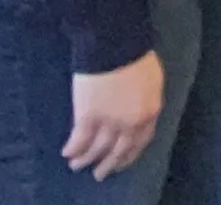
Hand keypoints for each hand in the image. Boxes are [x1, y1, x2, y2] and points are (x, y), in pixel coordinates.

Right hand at [64, 52, 162, 179]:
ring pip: (98, 148)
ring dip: (86, 159)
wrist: (115, 45)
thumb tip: (137, 112)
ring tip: (77, 166)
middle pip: (120, 150)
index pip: (141, 141)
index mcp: (150, 111)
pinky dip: (74, 148)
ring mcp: (110, 120)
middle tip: (100, 174)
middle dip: (109, 164)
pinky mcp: (88, 116)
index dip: (129, 154)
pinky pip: (80, 139)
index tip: (121, 161)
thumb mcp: (152, 80)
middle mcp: (132, 122)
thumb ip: (146, 100)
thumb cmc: (135, 55)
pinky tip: (67, 153)